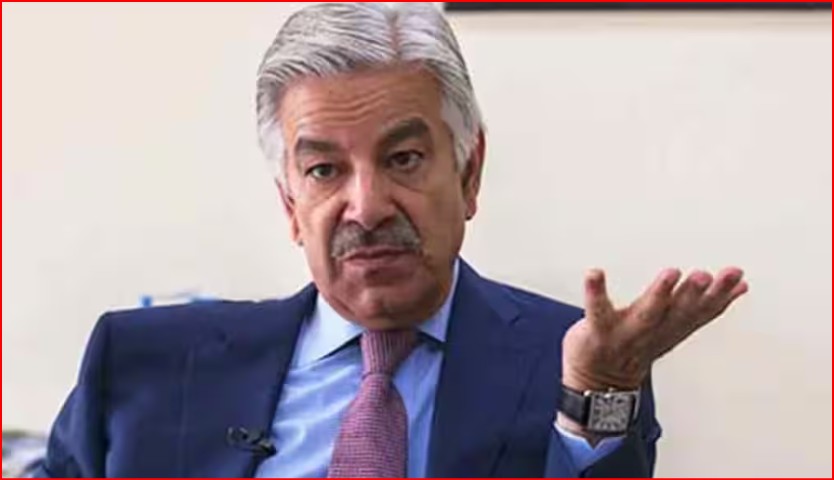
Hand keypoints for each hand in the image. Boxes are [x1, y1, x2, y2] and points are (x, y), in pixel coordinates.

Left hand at [562, 267, 748, 391]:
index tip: (736, 277)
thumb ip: (705, 306)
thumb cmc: (637, 346)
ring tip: (671, 273)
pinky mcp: (597, 330)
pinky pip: (596, 310)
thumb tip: (742, 285)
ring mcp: (625, 333)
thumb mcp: (677, 326)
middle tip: (705, 276)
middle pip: (677, 313)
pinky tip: (594, 273)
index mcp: (673, 327)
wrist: (599, 383)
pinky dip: (596, 291)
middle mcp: (652, 331)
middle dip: (692, 295)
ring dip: (659, 294)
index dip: (720, 297)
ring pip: (646, 314)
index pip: (701, 312)